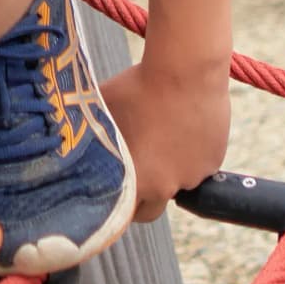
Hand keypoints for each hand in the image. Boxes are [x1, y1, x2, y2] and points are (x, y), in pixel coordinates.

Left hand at [102, 48, 231, 218]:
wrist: (186, 68)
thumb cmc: (137, 86)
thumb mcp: (103, 112)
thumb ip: (92, 140)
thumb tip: (71, 146)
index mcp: (135, 182)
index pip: (123, 215)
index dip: (117, 204)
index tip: (113, 190)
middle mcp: (166, 188)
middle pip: (152, 208)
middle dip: (143, 195)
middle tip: (136, 168)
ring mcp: (193, 176)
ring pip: (176, 184)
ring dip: (168, 171)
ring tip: (161, 135)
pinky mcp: (213, 161)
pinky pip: (197, 166)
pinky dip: (190, 154)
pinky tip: (182, 125)